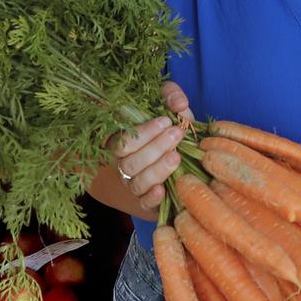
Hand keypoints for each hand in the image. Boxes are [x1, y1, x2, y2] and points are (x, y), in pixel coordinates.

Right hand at [107, 81, 193, 212]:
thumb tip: (179, 104)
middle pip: (127, 161)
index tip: (166, 120)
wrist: (181, 160)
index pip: (119, 140)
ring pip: (135, 181)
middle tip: (177, 134)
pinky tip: (162, 189)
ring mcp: (134, 183)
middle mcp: (124, 163)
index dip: (141, 132)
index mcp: (123, 141)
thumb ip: (172, 97)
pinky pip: (143, 202)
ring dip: (156, 169)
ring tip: (176, 156)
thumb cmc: (171, 129)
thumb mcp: (172, 109)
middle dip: (153, 147)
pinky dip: (151, 197)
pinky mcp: (147, 200)